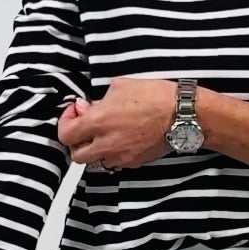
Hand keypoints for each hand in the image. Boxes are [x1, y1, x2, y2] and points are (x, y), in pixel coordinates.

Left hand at [57, 79, 177, 170]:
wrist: (183, 114)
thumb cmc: (155, 96)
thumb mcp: (120, 86)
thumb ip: (98, 101)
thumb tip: (86, 108)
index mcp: (98, 122)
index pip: (65, 134)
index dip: (65, 122)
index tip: (75, 112)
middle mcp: (107, 144)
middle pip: (76, 155)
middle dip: (77, 142)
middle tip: (85, 128)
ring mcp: (121, 156)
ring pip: (96, 162)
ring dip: (95, 151)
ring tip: (103, 136)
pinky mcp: (135, 162)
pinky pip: (116, 163)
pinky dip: (113, 154)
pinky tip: (122, 140)